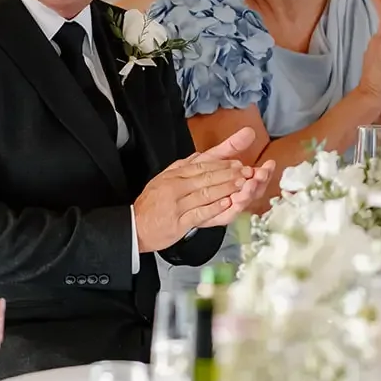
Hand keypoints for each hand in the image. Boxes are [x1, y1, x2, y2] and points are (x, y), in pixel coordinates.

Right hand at [133, 134, 258, 253]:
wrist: (135, 225)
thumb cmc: (151, 203)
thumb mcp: (163, 178)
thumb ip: (183, 167)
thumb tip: (201, 155)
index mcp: (173, 174)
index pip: (200, 165)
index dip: (221, 163)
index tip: (237, 162)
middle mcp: (175, 186)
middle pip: (206, 177)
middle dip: (228, 174)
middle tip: (245, 172)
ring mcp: (177, 204)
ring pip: (205, 193)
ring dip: (226, 189)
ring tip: (242, 186)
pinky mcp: (179, 222)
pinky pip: (200, 213)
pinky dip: (214, 208)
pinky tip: (227, 204)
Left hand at [192, 131, 275, 225]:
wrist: (169, 194)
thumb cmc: (192, 175)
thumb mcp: (212, 158)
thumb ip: (231, 146)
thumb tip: (249, 130)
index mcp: (237, 183)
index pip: (257, 179)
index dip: (265, 173)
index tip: (269, 164)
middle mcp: (234, 198)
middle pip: (253, 193)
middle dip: (259, 183)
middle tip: (261, 174)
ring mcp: (223, 210)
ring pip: (240, 205)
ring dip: (247, 195)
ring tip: (250, 183)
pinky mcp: (211, 219)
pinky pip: (223, 216)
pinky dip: (229, 209)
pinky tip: (232, 200)